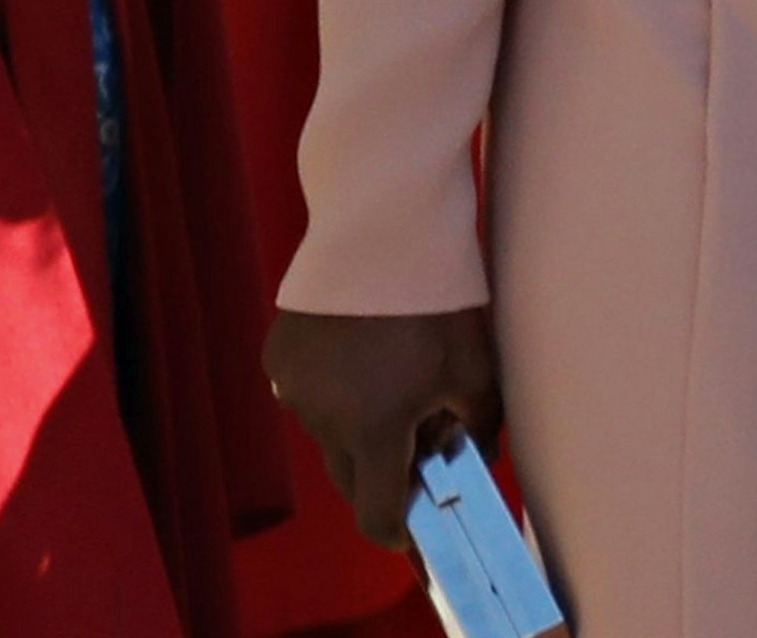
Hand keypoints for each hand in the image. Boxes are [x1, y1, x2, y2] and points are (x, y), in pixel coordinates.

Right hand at [265, 304, 502, 547]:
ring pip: (328, 432)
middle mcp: (323, 419)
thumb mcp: (478, 369)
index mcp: (373, 430)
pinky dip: (332, 388)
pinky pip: (307, 392)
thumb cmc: (441, 300)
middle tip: (416, 442)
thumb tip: (469, 462)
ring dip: (356, 425)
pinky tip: (360, 348)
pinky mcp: (278, 358)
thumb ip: (477, 430)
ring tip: (390, 377)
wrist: (384, 227)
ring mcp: (293, 388)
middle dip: (382, 474)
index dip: (400, 529)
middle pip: (351, 476)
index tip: (415, 527)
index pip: (377, 515)